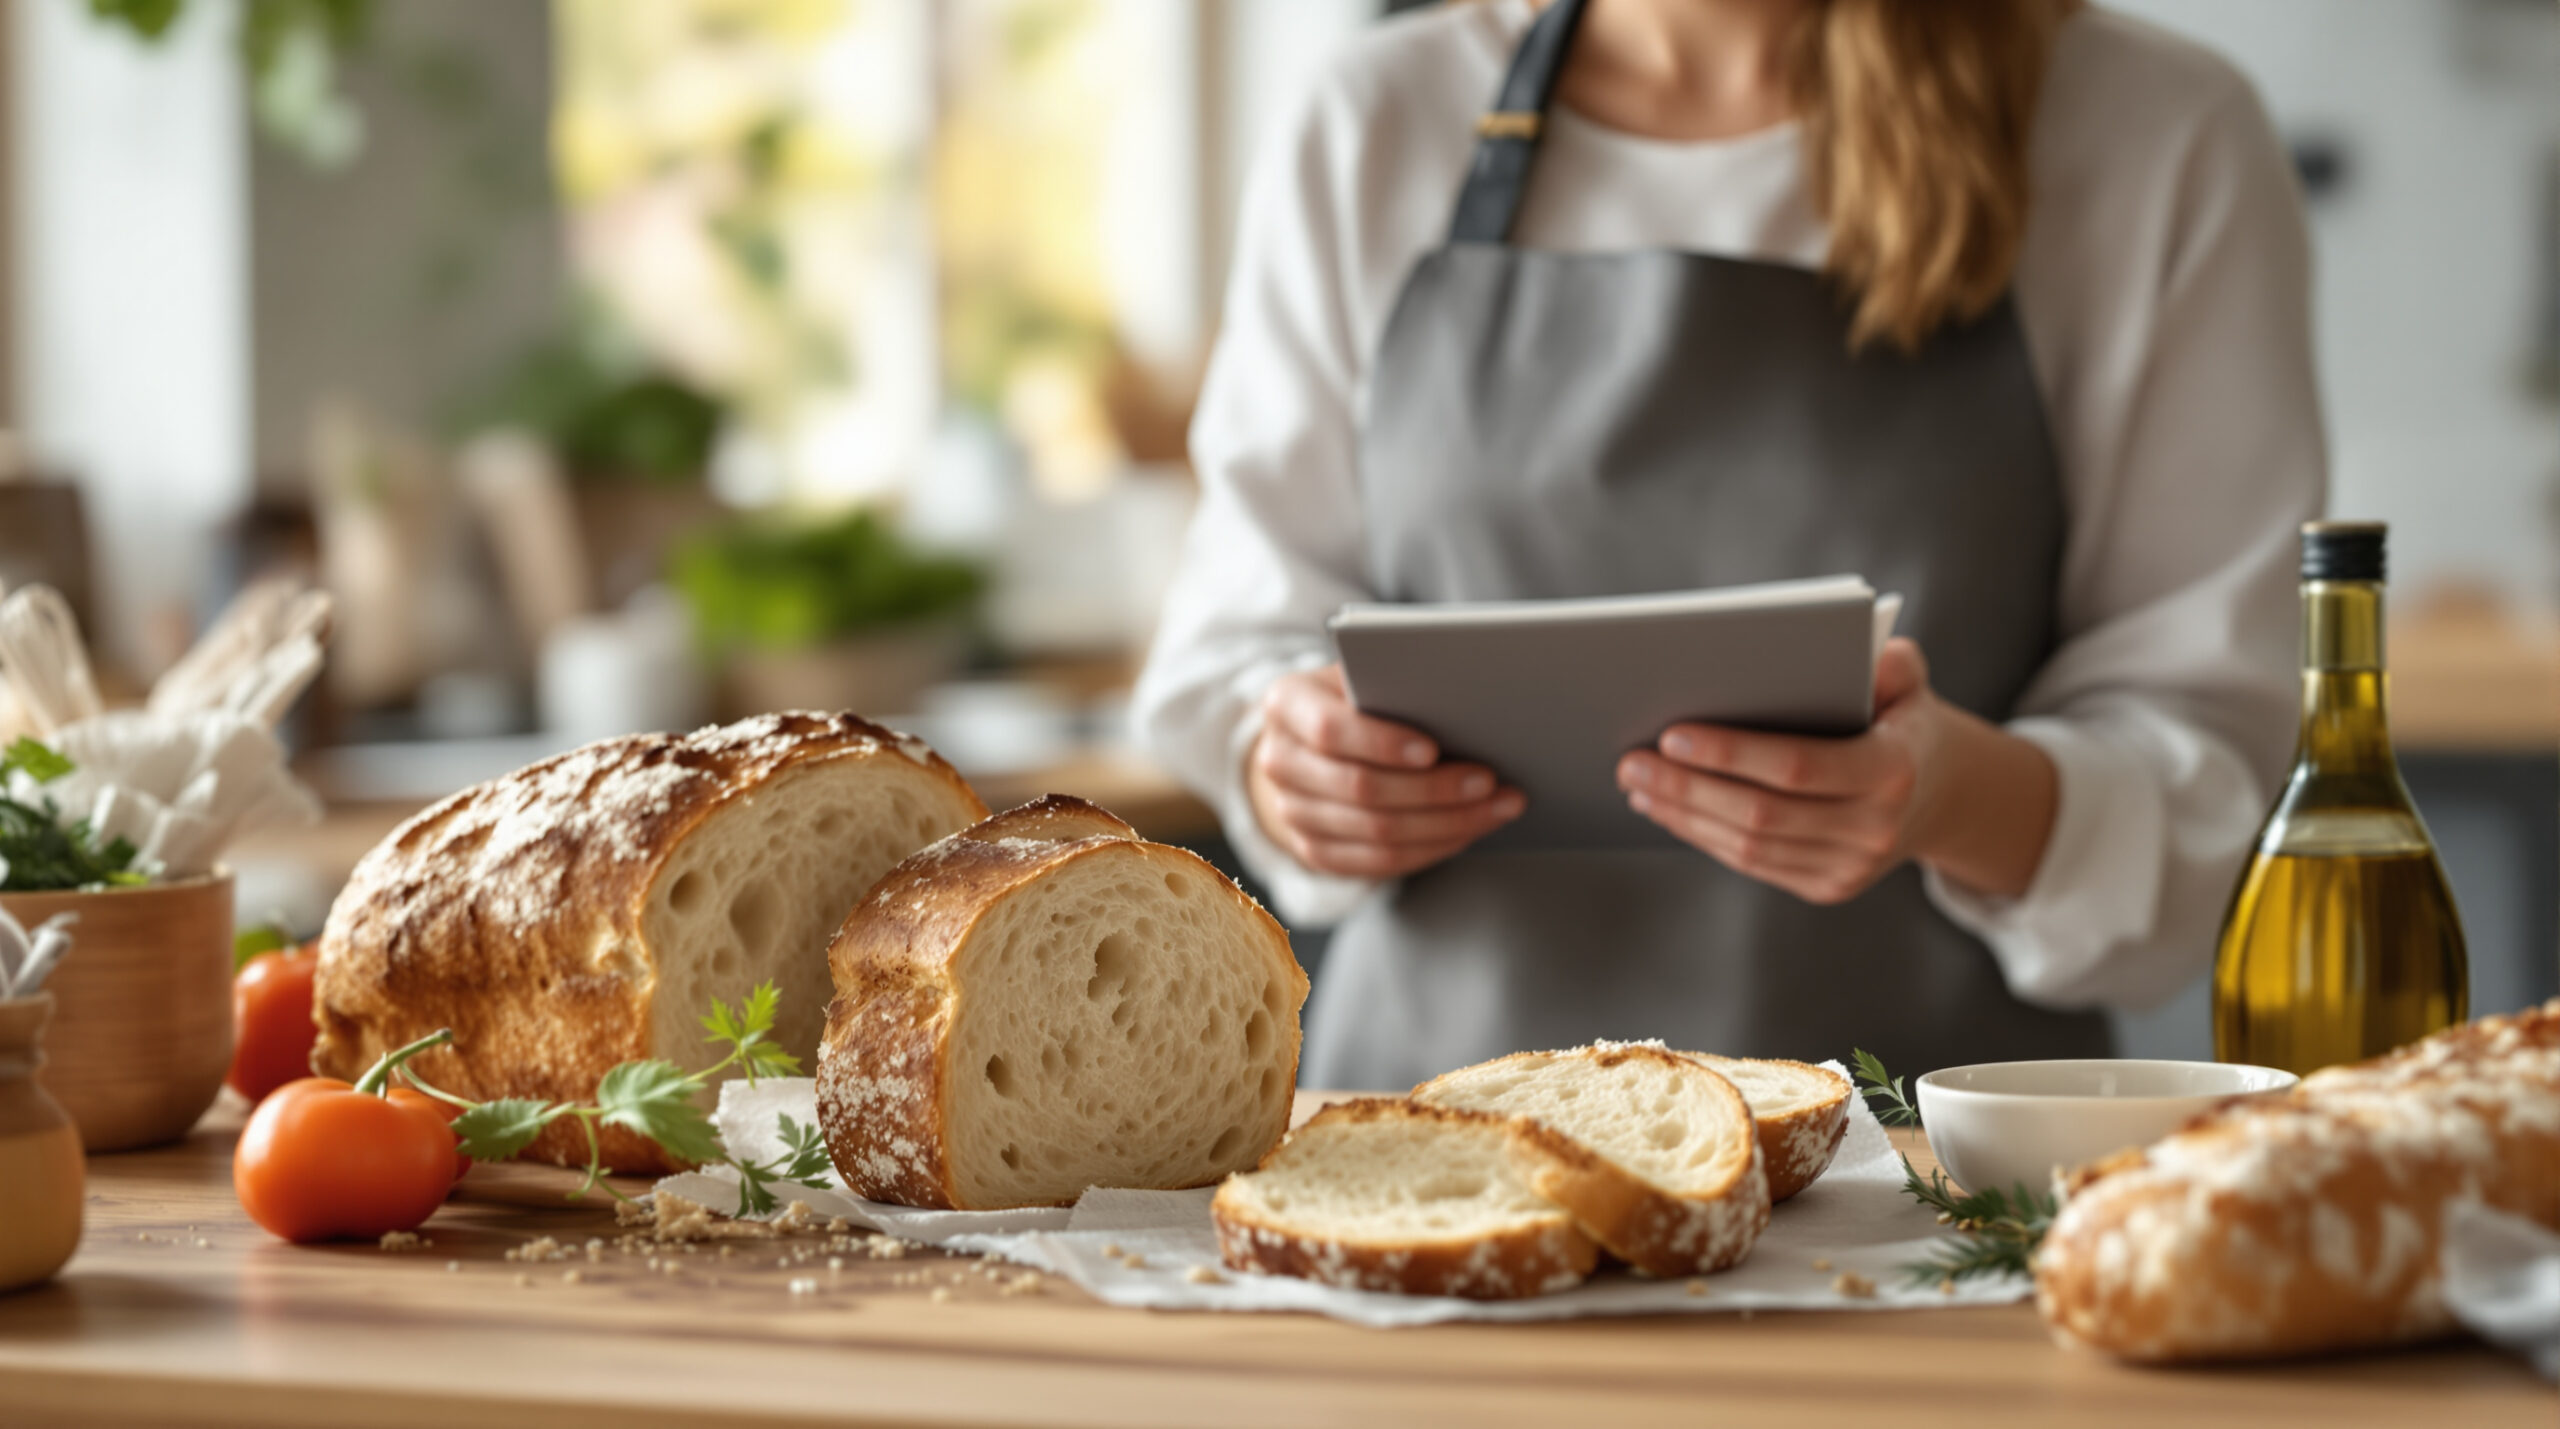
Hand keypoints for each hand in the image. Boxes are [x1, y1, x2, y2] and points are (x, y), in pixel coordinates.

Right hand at [1247, 665, 1524, 877]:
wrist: (1310, 745)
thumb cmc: (1353, 698)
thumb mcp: (1362, 674)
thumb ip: (1392, 682)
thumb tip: (1461, 699)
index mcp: (1286, 705)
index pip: (1330, 730)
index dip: (1382, 743)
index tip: (1433, 749)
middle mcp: (1278, 761)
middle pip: (1360, 789)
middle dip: (1432, 789)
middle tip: (1488, 780)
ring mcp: (1292, 813)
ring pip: (1377, 833)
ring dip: (1447, 824)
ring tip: (1497, 806)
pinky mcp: (1315, 851)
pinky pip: (1380, 862)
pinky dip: (1432, 848)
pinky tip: (1470, 829)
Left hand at [1616, 638, 2055, 904]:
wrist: (1940, 795)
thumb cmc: (1903, 719)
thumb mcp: (1907, 681)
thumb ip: (1886, 657)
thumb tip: (1836, 645)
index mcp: (1894, 769)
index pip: (1798, 766)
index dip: (1730, 753)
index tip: (1671, 733)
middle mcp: (1875, 828)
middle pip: (1761, 814)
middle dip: (1686, 787)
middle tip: (1629, 760)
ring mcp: (1851, 867)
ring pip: (1750, 847)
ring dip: (1684, 816)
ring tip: (1637, 783)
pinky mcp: (1828, 888)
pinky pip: (1754, 865)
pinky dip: (1704, 836)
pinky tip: (1668, 809)